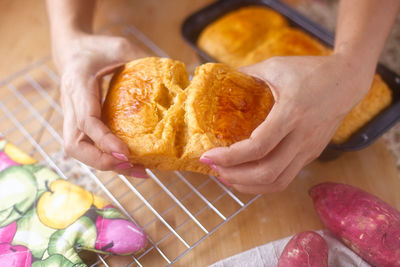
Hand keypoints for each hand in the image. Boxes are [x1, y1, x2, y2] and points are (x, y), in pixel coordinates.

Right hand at [55, 33, 147, 177]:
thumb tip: (171, 76)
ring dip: (107, 165)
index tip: (125, 152)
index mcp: (78, 85)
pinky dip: (108, 158)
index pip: (86, 120)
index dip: (104, 139)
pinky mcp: (80, 125)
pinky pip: (89, 147)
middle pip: (74, 145)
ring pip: (80, 151)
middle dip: (101, 161)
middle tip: (132, 164)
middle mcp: (71, 106)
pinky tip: (132, 163)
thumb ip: (141, 59)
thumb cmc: (96, 48)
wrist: (72, 51)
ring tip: (138, 170)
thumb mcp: (119, 46)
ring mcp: (73, 118)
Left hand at [201, 54, 374, 193]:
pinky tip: (246, 175)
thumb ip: (246, 74)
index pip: (258, 147)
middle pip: (267, 172)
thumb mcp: (276, 66)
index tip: (208, 155)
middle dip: (234, 176)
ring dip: (248, 185)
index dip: (229, 157)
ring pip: (277, 182)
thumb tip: (219, 78)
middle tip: (214, 169)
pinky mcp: (311, 155)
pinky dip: (262, 183)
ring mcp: (308, 149)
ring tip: (226, 176)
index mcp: (291, 113)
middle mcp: (301, 137)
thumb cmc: (310, 71)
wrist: (347, 80)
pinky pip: (285, 178)